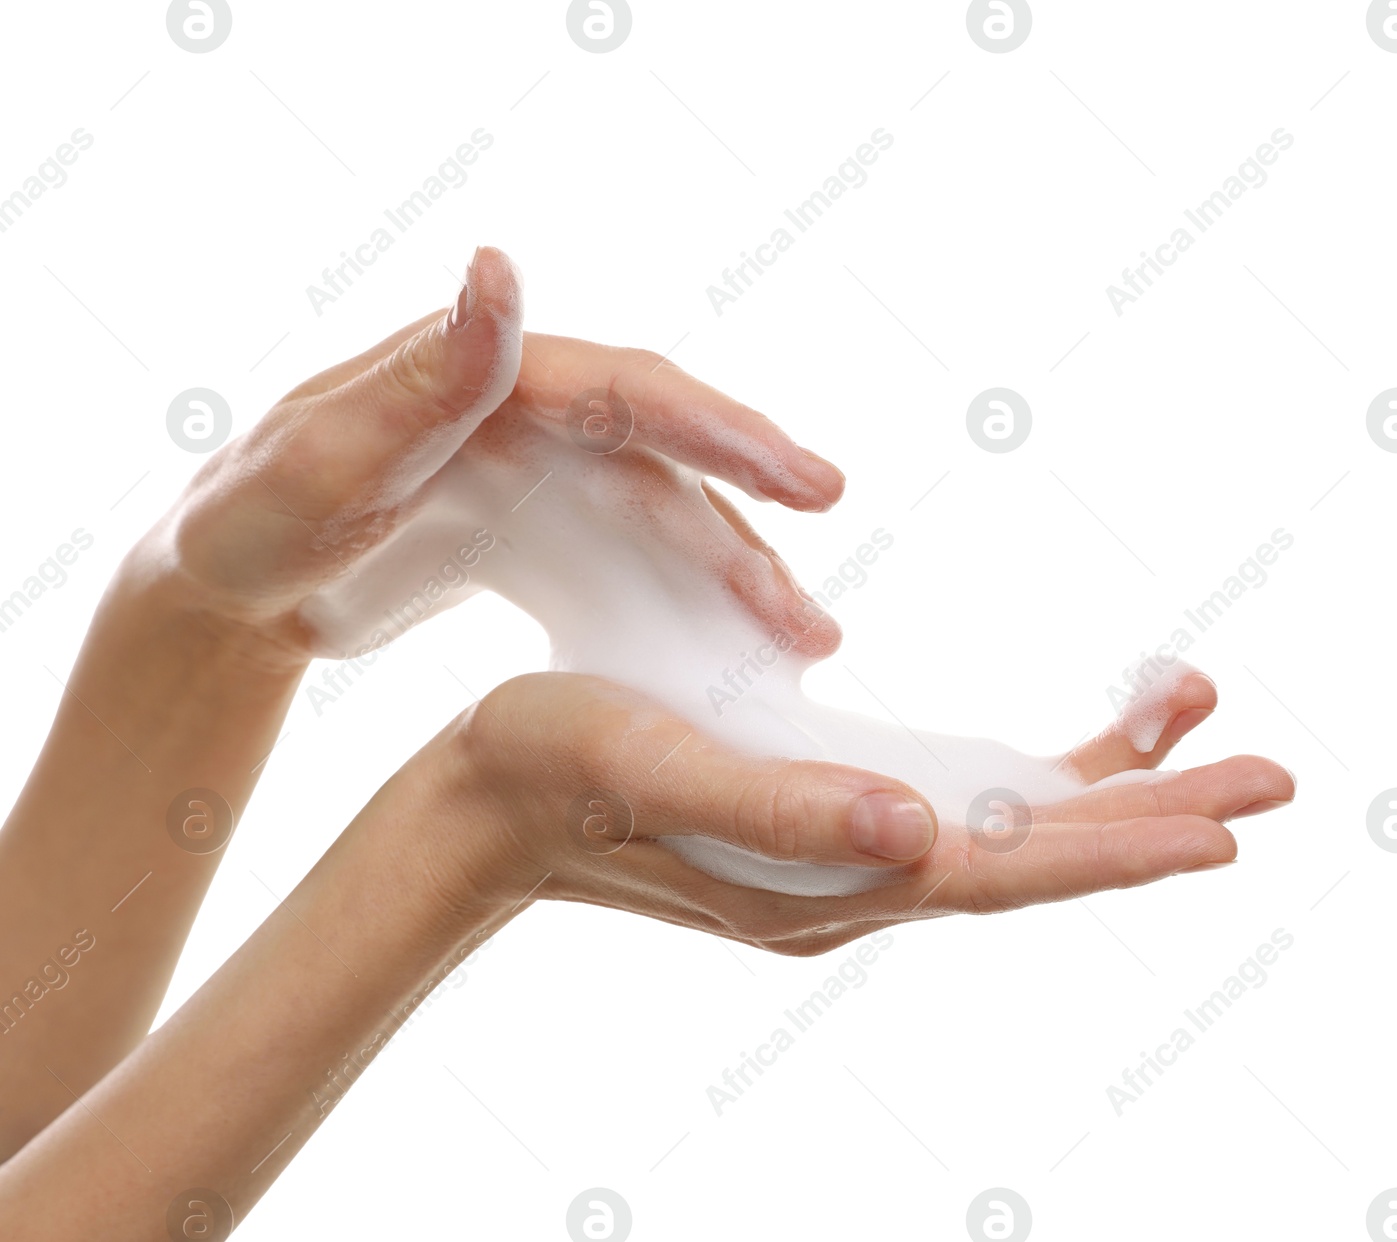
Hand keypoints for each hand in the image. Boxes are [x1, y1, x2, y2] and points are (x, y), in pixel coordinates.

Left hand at [140, 246, 844, 669]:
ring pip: (660, 512)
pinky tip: (730, 648)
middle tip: (833, 527)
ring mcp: (541, 477)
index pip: (626, 390)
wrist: (230, 590)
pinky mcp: (539, 536)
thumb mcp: (320, 456)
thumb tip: (501, 268)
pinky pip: (627, 561)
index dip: (720, 429)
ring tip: (803, 633)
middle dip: (754, 488)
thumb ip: (421, 377)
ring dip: (733, 566)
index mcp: (488, 379)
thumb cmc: (251, 519)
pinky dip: (681, 600)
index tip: (803, 479)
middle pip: (664, 447)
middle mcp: (531, 415)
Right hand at [412, 667, 1293, 954]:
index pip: (1006, 870)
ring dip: (1100, 787)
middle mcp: (853, 881)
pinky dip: (1018, 773)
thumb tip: (923, 831)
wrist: (481, 804)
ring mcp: (840, 858)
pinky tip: (1054, 741)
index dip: (1117, 847)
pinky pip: (951, 805)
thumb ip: (789, 806)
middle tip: (1271, 781)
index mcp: (829, 877)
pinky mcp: (817, 820)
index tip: (1228, 828)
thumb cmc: (555, 767)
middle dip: (1152, 816)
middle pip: (1032, 857)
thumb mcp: (662, 768)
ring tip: (1190, 728)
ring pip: (1003, 830)